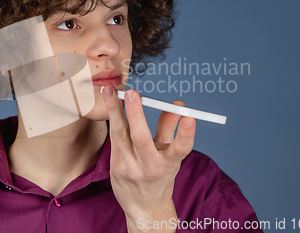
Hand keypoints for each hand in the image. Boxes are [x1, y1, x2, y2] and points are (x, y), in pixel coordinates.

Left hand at [101, 86, 195, 232]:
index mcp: (169, 165)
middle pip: (142, 139)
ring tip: (109, 91)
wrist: (144, 208)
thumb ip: (171, 129)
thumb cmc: (160, 175)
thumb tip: (177, 106)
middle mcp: (150, 168)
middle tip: (133, 92)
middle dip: (137, 114)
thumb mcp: (170, 156)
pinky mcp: (115, 169)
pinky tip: (109, 103)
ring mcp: (130, 170)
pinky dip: (112, 120)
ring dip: (115, 111)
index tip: (190, 117)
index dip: (186, 134)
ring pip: (121, 136)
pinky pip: (114, 140)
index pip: (181, 150)